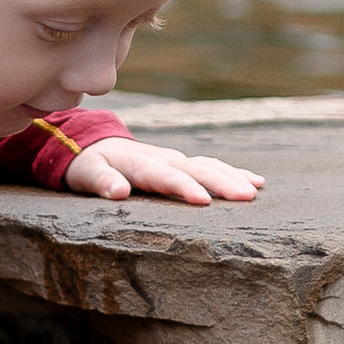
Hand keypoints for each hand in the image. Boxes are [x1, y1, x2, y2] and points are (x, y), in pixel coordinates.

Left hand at [65, 135, 262, 204]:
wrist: (91, 142)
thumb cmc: (87, 164)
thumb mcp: (86, 173)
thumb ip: (102, 182)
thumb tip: (118, 192)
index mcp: (140, 164)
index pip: (165, 177)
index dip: (184, 187)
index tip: (204, 200)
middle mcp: (163, 159)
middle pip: (196, 170)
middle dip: (222, 182)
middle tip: (247, 196)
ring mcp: (175, 159)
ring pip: (209, 166)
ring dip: (233, 176)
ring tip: (257, 190)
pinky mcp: (181, 163)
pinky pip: (211, 166)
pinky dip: (233, 172)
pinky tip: (256, 182)